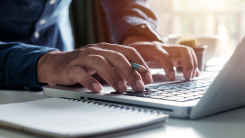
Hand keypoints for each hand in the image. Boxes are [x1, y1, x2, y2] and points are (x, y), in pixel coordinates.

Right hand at [37, 43, 152, 91]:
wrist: (55, 64)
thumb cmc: (83, 65)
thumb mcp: (103, 65)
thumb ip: (117, 69)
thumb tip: (137, 80)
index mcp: (106, 48)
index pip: (128, 51)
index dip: (140, 64)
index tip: (148, 78)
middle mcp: (96, 50)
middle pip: (117, 57)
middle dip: (130, 72)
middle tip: (139, 86)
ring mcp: (83, 58)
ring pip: (100, 62)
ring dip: (113, 76)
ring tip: (122, 88)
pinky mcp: (71, 68)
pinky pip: (81, 73)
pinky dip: (90, 81)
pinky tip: (98, 89)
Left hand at [123, 36, 198, 79]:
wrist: (134, 46)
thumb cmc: (132, 54)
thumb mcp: (130, 60)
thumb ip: (135, 69)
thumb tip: (141, 81)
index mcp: (152, 49)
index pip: (164, 55)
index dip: (169, 66)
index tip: (171, 78)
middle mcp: (164, 48)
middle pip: (183, 50)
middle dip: (188, 63)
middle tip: (188, 77)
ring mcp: (170, 51)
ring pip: (187, 52)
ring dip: (192, 64)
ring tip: (190, 77)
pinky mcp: (174, 55)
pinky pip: (186, 58)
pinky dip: (192, 65)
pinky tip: (194, 74)